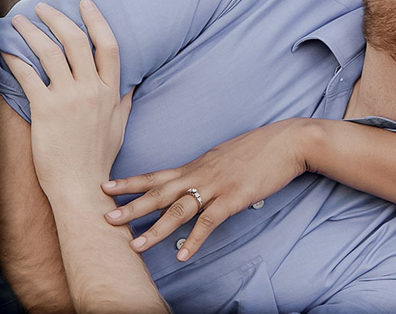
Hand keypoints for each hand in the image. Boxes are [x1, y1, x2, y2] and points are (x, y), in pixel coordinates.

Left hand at [1, 0, 132, 192]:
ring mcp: (69, 99)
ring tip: (19, 22)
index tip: (84, 3)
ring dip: (31, 33)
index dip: (96, 20)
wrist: (81, 184)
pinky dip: (14, 60)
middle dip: (57, 19)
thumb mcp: (119, 124)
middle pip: (76, 42)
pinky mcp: (46, 110)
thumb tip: (132, 81)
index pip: (108, 46)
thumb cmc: (100, 156)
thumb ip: (124, 98)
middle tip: (43, 8)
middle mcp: (92, 91)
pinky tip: (5, 51)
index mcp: (111, 91)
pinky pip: (28, 76)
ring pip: (49, 54)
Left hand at [101, 118, 312, 261]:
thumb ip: (208, 169)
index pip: (157, 175)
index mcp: (198, 165)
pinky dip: (194, 240)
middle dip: (131, 206)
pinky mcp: (234, 198)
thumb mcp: (226, 155)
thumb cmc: (261, 148)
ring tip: (136, 246)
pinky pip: (209, 222)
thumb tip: (196, 180)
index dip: (130, 182)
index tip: (105, 188)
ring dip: (156, 229)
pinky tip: (182, 255)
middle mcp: (201, 174)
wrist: (288, 142)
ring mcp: (217, 186)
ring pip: (179, 209)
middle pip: (159, 192)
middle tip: (105, 219)